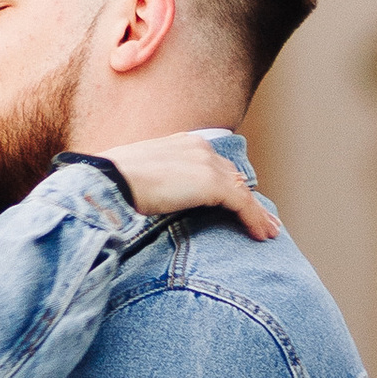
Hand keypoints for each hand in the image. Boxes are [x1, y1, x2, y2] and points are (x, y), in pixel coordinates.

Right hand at [105, 133, 279, 235]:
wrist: (108, 181)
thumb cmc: (112, 182)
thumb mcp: (139, 176)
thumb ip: (157, 182)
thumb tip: (156, 198)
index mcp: (182, 142)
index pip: (214, 164)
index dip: (228, 184)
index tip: (237, 200)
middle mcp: (199, 147)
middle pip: (233, 176)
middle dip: (247, 198)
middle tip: (261, 217)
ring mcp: (207, 163)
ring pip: (242, 191)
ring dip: (257, 213)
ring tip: (268, 231)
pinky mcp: (212, 183)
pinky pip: (243, 204)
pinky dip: (255, 220)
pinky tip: (261, 235)